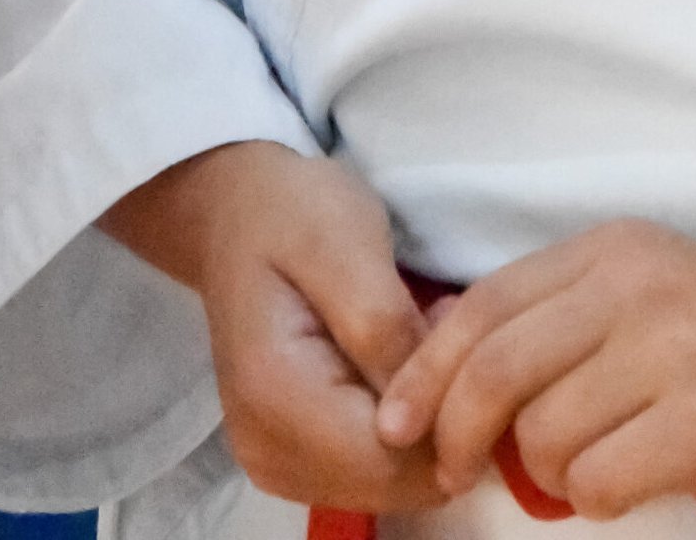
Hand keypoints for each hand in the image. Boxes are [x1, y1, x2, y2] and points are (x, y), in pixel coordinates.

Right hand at [100, 141, 442, 512]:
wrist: (236, 212)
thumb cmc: (295, 214)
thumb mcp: (348, 245)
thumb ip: (386, 330)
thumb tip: (432, 415)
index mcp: (275, 398)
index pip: (391, 462)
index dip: (449, 413)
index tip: (459, 333)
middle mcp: (268, 453)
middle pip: (394, 482)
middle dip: (439, 414)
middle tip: (439, 322)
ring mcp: (276, 464)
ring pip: (392, 482)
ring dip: (425, 418)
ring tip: (418, 333)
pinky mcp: (292, 460)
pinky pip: (374, 469)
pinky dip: (404, 423)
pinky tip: (399, 360)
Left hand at [374, 219, 695, 527]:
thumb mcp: (644, 299)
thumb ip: (559, 314)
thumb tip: (442, 352)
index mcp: (616, 249)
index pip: (486, 302)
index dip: (426, 368)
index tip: (395, 420)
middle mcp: (641, 285)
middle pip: (498, 368)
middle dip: (458, 431)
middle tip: (457, 470)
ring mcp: (677, 349)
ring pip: (544, 434)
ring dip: (551, 473)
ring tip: (596, 465)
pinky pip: (598, 482)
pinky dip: (598, 499)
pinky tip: (633, 481)